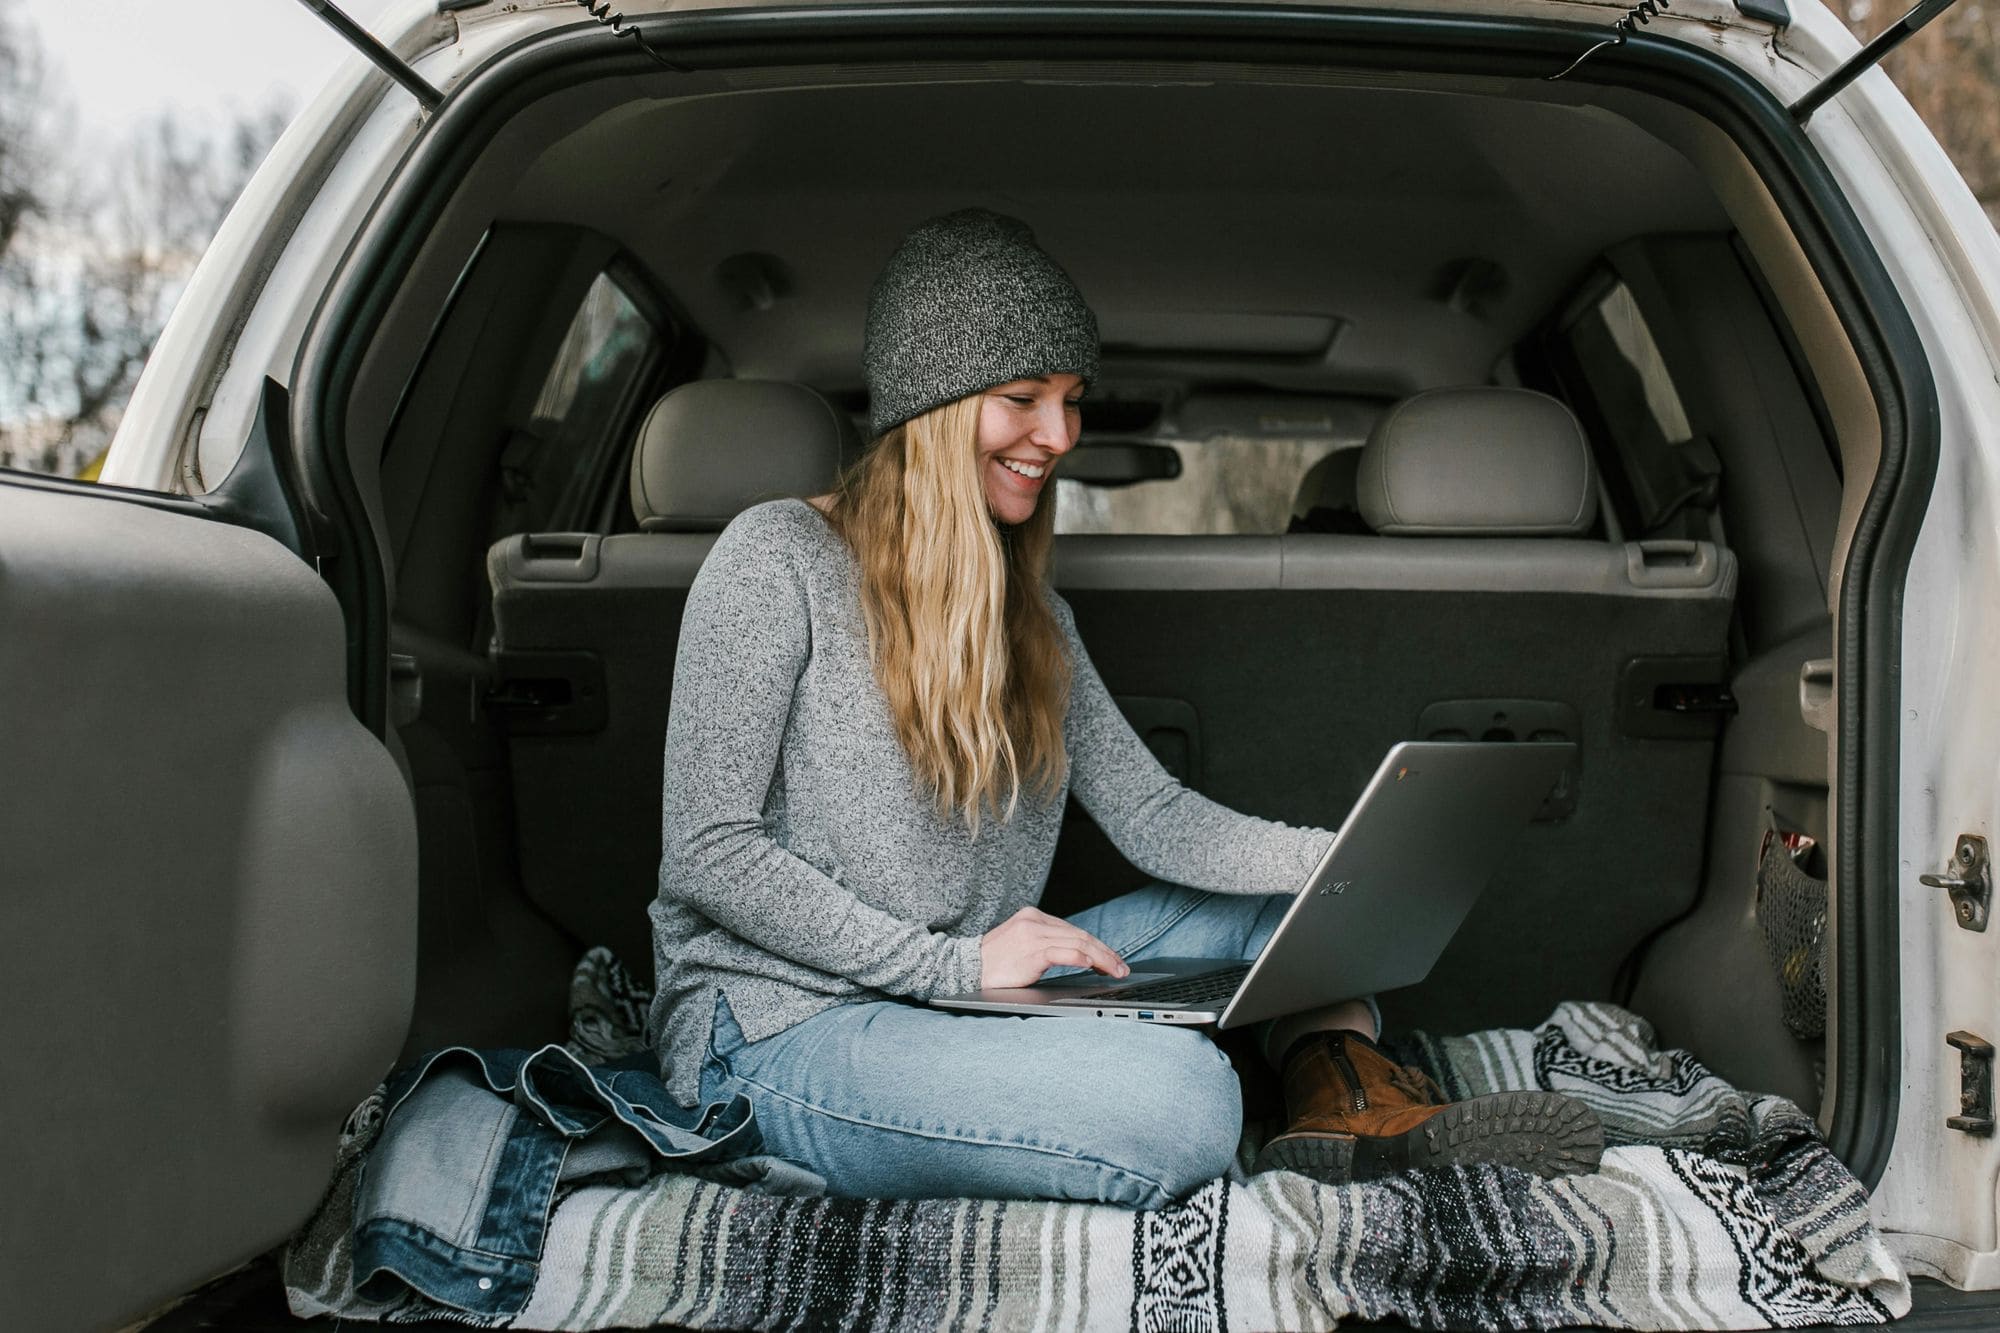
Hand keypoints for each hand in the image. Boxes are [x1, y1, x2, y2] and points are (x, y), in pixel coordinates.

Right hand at [978, 906, 1129, 989]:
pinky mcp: (1032, 951)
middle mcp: (1034, 921)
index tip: (1112, 959)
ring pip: (1079, 943)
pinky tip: (1096, 966)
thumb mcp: (1020, 945)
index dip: (1097, 945)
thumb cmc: (993, 964)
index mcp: (1033, 916)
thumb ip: (1044, 944)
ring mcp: (1033, 935)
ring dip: (1103, 959)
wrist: (965, 970)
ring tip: (1116, 971)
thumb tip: (1077, 956)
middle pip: (1080, 935)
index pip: (1073, 930)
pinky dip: (1085, 958)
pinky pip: (1066, 953)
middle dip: (1106, 952)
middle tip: (1122, 967)